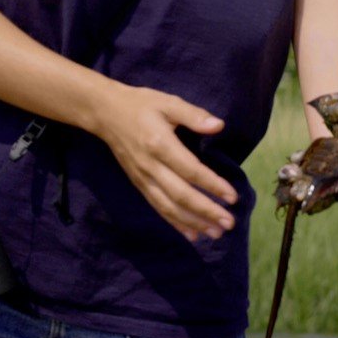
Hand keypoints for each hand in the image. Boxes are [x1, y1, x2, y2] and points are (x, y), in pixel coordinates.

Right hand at [91, 84, 236, 242]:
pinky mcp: (139, 184)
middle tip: (229, 223)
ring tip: (216, 233)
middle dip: (206, 211)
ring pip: (169, 207)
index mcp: (160, 144)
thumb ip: (193, 115)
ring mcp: (143, 178)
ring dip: (193, 222)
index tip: (232, 197)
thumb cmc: (141, 105)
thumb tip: (219, 126)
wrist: (105, 114)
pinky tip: (193, 234)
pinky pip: (158, 207)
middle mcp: (151, 166)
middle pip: (181, 195)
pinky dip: (176, 223)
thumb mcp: (168, 102)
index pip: (190, 170)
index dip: (212, 185)